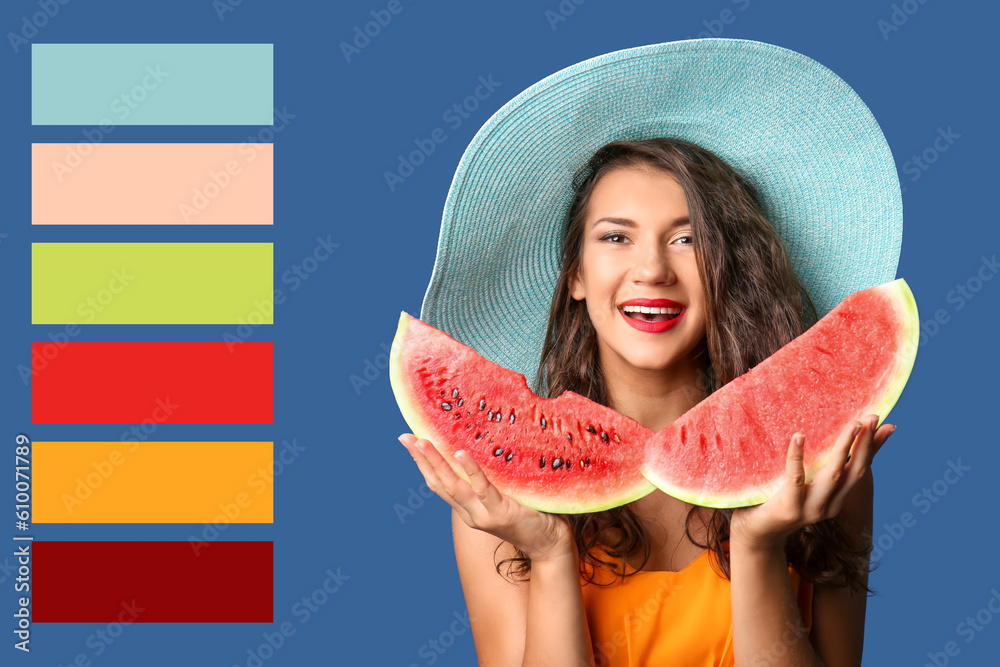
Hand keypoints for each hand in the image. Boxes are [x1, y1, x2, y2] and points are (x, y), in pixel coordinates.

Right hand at [398, 433, 573, 561]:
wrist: (552, 544)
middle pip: (439, 484)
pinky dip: (469, 470)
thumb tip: (486, 447)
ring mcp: (484, 515)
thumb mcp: (505, 494)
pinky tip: (458, 453)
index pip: (440, 485)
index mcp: (469, 509)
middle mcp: (471, 514)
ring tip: (422, 441)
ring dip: (435, 463)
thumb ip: (492, 479)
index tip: (411, 442)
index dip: (423, 465)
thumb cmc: (532, 515)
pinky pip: (482, 488)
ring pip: (453, 486)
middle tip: (405, 437)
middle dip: (421, 460)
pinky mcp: (501, 512)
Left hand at [730, 414, 895, 551]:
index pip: (861, 469)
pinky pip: (795, 479)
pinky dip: (797, 457)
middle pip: (854, 472)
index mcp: (837, 498)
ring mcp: (811, 509)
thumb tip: (838, 443)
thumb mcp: (807, 482)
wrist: (757, 532)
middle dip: (865, 444)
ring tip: (852, 424)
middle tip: (872, 417)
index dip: (873, 447)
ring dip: (844, 448)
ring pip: (833, 475)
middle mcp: (830, 505)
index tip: (883, 422)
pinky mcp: (789, 508)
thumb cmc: (781, 499)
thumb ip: (821, 465)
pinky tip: (799, 436)